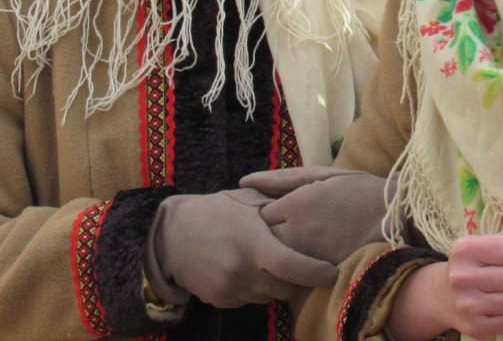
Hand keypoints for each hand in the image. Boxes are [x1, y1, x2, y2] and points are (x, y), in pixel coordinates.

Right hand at [150, 188, 336, 307]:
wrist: (172, 235)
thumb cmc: (216, 210)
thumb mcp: (248, 201)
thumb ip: (278, 209)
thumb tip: (311, 211)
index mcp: (253, 243)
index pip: (291, 266)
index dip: (315, 273)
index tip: (331, 273)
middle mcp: (242, 271)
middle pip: (285, 288)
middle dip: (294, 278)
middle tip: (293, 262)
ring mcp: (230, 289)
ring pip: (268, 297)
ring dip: (273, 284)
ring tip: (263, 261)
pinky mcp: (221, 301)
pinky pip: (249, 300)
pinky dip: (253, 289)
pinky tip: (244, 269)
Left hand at [240, 165, 386, 262]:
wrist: (396, 213)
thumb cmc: (358, 189)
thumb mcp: (320, 174)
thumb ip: (280, 179)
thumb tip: (244, 181)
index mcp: (295, 204)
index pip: (257, 217)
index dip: (259, 219)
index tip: (268, 219)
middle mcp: (298, 231)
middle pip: (262, 242)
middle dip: (262, 240)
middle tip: (271, 236)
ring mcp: (311, 254)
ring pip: (277, 261)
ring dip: (276, 256)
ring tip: (285, 250)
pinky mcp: (325, 271)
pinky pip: (298, 277)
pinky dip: (294, 271)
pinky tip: (301, 264)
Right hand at [386, 226, 502, 340]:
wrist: (445, 295)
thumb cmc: (477, 263)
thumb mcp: (494, 242)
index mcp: (464, 249)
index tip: (501, 258)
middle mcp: (461, 277)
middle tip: (501, 277)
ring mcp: (467, 305)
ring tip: (501, 291)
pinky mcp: (475, 327)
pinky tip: (498, 307)